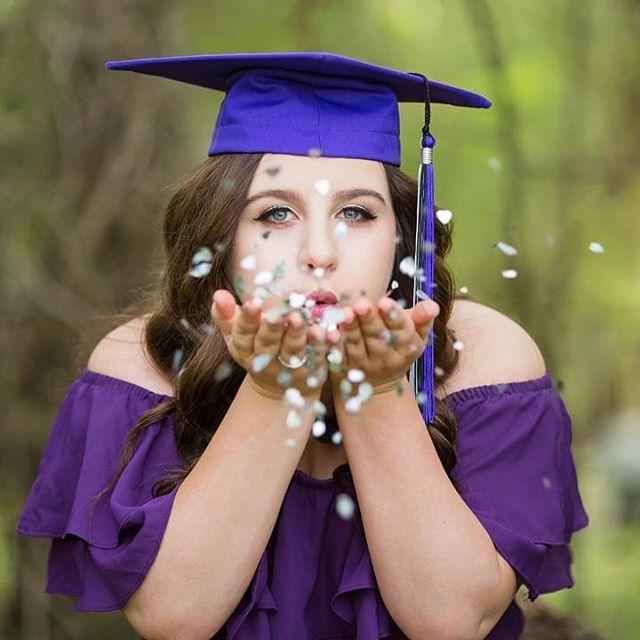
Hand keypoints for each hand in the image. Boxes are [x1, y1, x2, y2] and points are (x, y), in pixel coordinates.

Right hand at [210, 288, 334, 399]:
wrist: (279, 388)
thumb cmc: (256, 349)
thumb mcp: (237, 335)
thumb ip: (226, 315)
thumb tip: (217, 293)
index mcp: (244, 350)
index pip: (242, 335)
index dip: (247, 320)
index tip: (252, 303)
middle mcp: (264, 361)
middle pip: (267, 344)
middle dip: (272, 329)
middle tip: (278, 314)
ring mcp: (288, 369)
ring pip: (292, 352)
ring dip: (297, 336)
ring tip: (300, 319)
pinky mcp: (310, 372)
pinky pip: (317, 357)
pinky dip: (323, 345)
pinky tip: (327, 331)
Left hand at [329, 295, 439, 395]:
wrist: (377, 385)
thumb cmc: (397, 348)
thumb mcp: (415, 336)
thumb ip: (422, 319)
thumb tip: (432, 306)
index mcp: (406, 348)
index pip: (402, 331)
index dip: (394, 317)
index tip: (385, 303)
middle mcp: (385, 359)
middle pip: (378, 338)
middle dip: (370, 320)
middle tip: (361, 304)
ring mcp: (363, 366)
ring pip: (357, 345)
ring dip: (351, 329)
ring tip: (346, 313)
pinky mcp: (343, 368)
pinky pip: (337, 355)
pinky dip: (333, 344)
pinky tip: (329, 332)